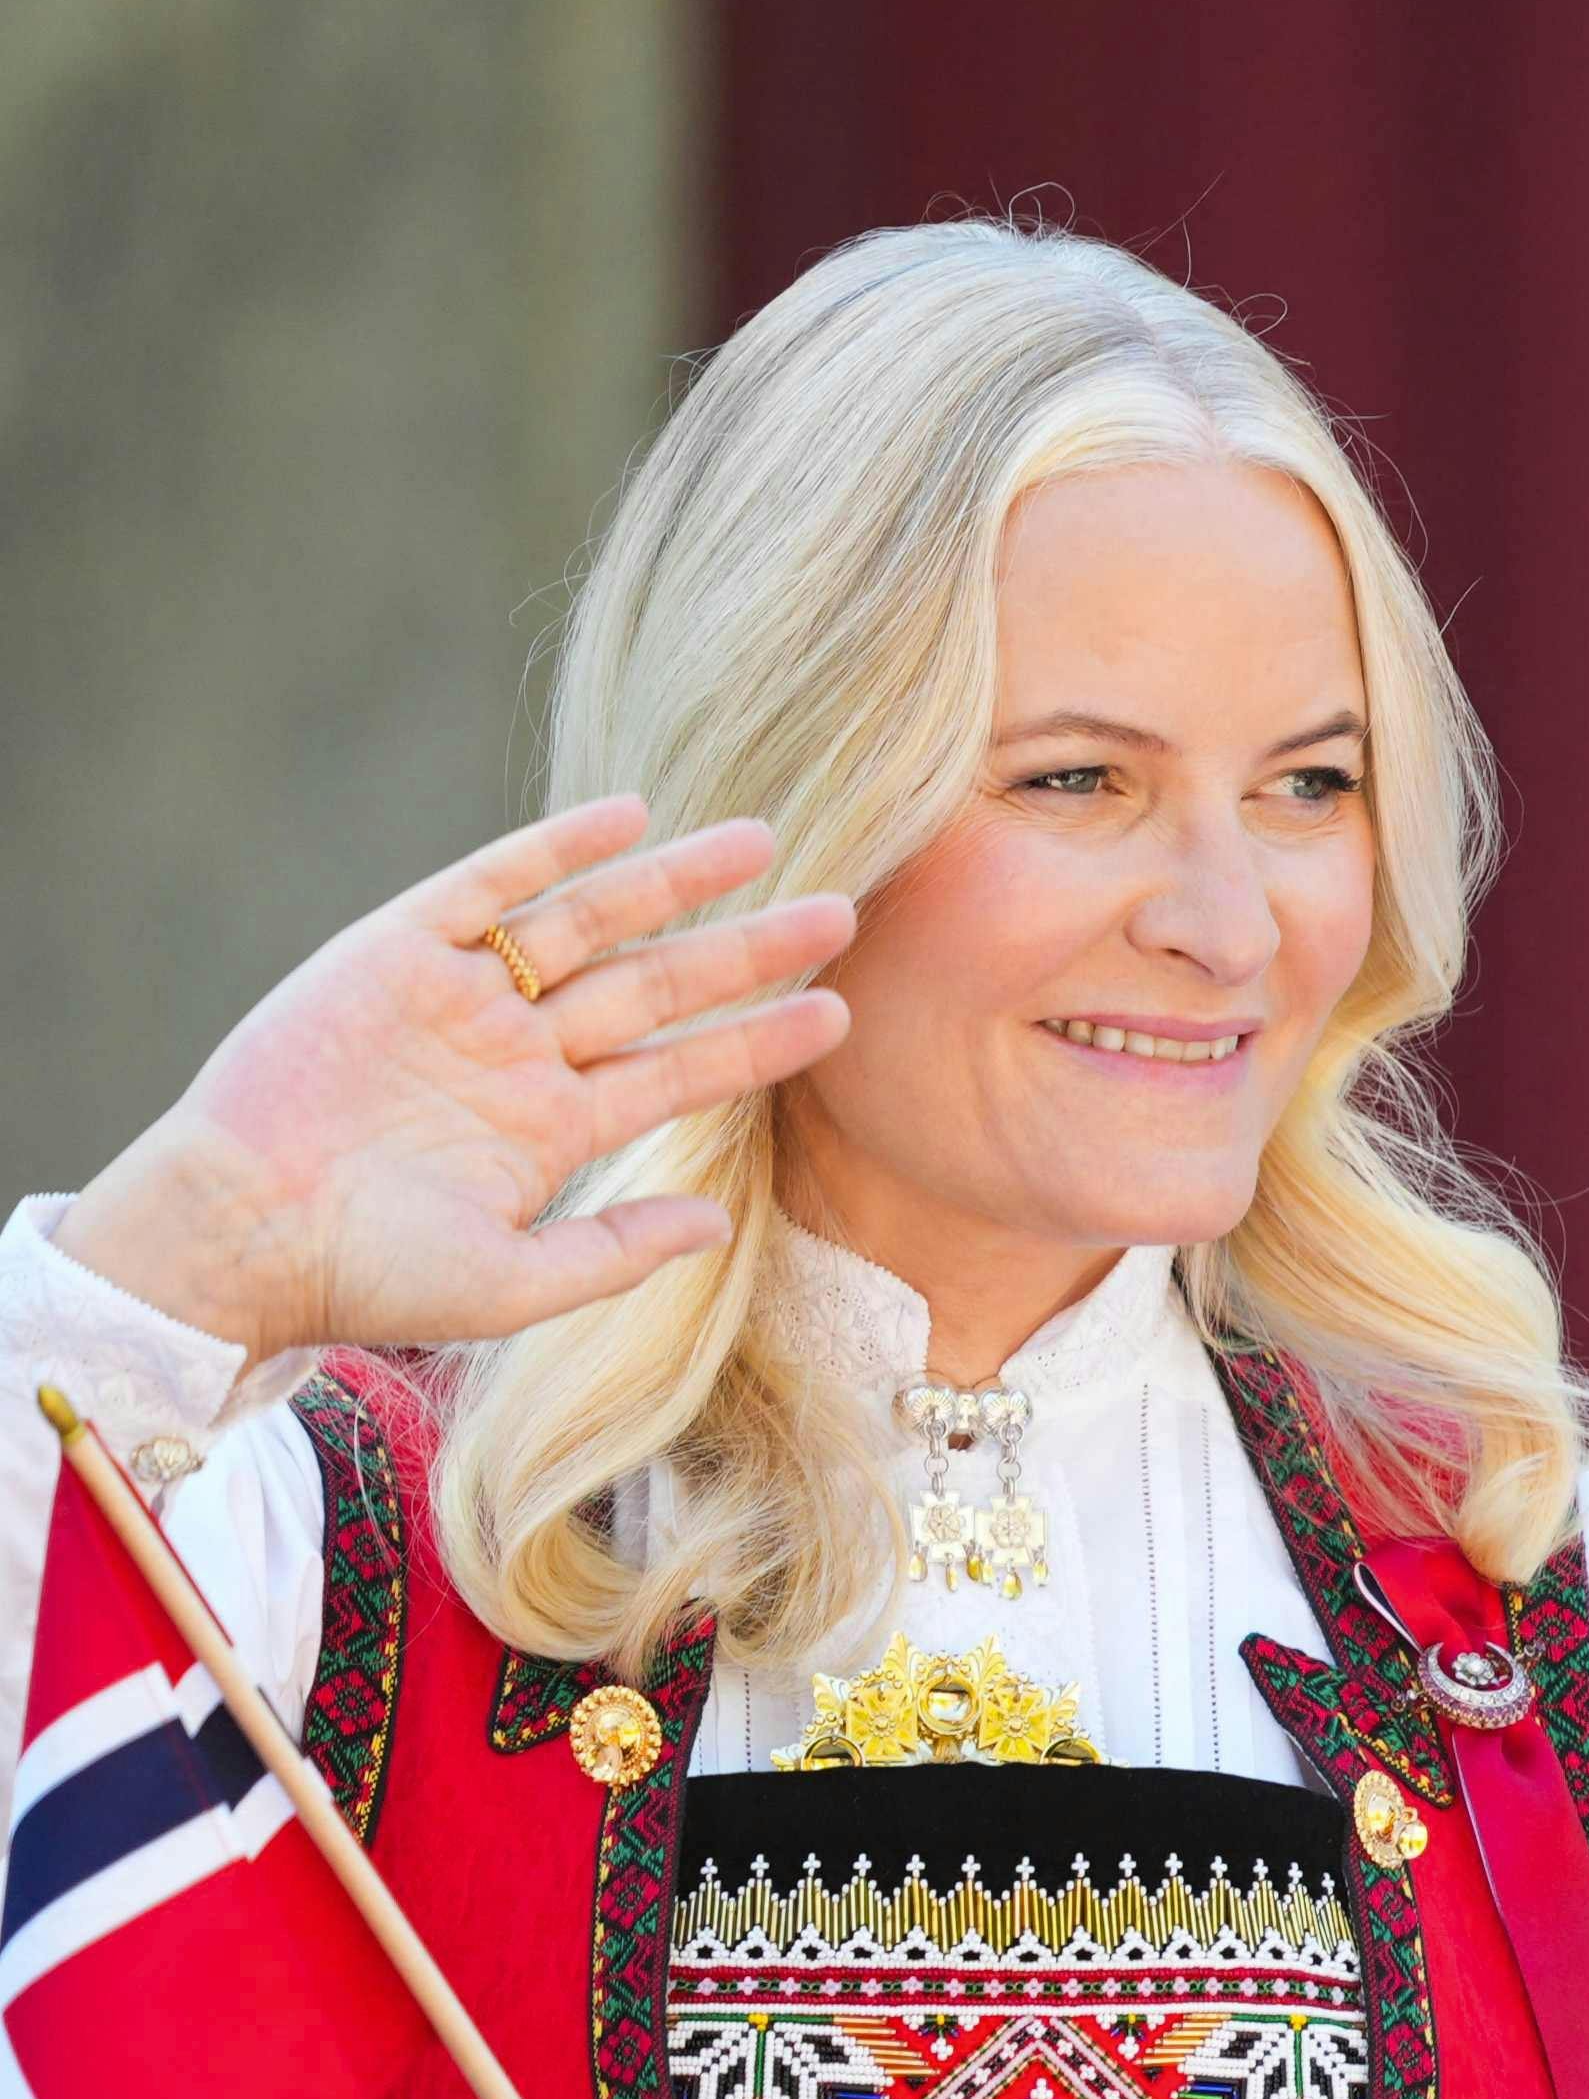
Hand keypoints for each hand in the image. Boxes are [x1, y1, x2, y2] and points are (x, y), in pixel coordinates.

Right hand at [46, 797, 851, 1359]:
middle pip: (658, 987)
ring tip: (758, 843)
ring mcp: (460, 999)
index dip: (760, 1041)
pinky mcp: (392, 954)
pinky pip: (484, 886)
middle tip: (843, 913)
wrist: (235, 1235)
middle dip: (746, 950)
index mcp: (554, 1129)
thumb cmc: (365, 1276)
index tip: (841, 1014)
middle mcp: (520, 1054)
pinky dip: (550, 849)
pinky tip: (626, 815)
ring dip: (670, 882)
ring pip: (589, 924)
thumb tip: (723, 1221)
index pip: (683, 1072)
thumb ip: (618, 1250)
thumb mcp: (512, 1283)